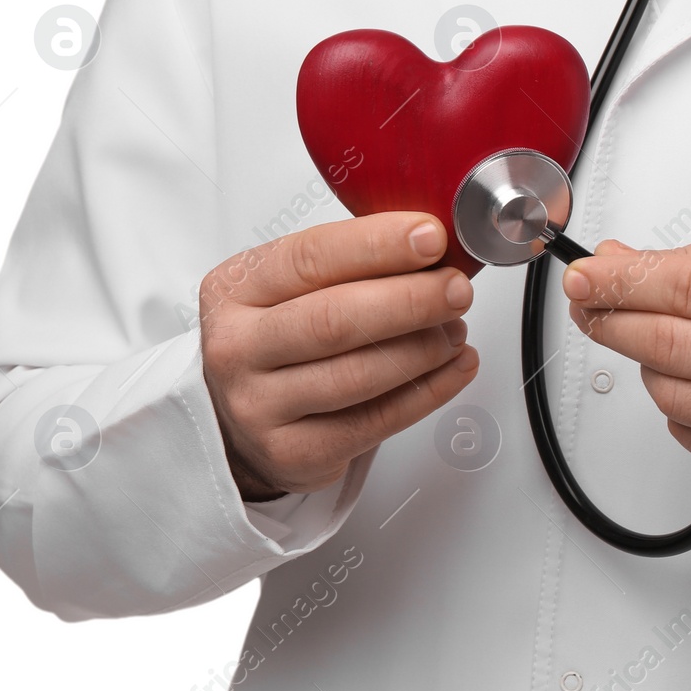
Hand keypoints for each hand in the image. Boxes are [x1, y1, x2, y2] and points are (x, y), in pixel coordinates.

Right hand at [198, 212, 478, 500]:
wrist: (238, 421)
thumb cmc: (280, 340)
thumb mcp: (290, 288)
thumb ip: (351, 263)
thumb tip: (431, 244)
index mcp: (234, 290)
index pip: (309, 257)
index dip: (378, 245)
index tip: (431, 237)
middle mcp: (237, 348)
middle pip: (335, 320)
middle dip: (411, 300)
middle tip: (456, 289)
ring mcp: (259, 407)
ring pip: (359, 374)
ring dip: (424, 348)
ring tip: (455, 329)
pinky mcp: (295, 452)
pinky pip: (377, 421)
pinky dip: (430, 391)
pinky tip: (454, 366)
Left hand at [561, 229, 690, 482]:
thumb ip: (688, 261)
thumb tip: (613, 264)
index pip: (685, 289)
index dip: (620, 283)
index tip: (582, 277)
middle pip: (668, 346)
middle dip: (612, 322)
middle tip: (591, 306)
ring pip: (670, 394)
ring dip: (648, 365)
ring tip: (670, 343)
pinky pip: (688, 434)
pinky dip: (677, 406)